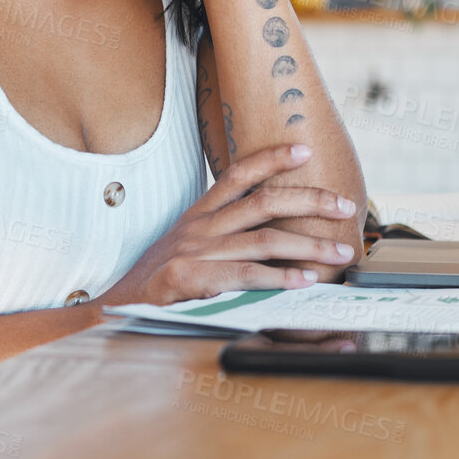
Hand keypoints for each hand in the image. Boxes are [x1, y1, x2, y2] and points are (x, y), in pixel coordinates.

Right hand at [96, 142, 357, 306]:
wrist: (113, 310)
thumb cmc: (157, 283)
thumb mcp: (185, 248)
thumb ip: (223, 239)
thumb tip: (271, 237)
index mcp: (198, 215)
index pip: (238, 174)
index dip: (272, 158)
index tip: (305, 148)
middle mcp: (199, 228)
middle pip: (264, 201)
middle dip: (310, 199)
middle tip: (345, 205)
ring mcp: (195, 252)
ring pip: (264, 239)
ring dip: (309, 244)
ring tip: (340, 252)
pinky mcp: (189, 279)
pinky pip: (245, 275)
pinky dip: (279, 277)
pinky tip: (304, 280)